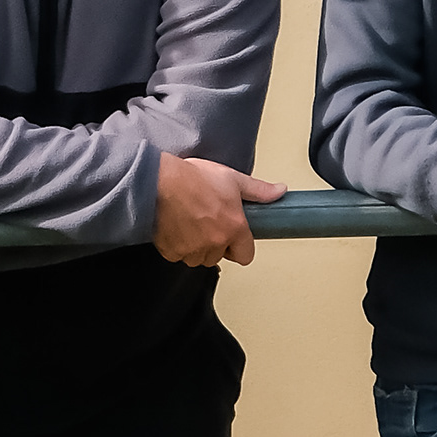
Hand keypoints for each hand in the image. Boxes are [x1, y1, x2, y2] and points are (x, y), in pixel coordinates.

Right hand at [153, 154, 287, 268]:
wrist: (157, 181)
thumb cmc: (191, 178)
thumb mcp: (231, 178)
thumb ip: (257, 190)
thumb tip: (278, 191)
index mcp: (234, 227)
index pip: (246, 255)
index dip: (240, 246)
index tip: (233, 238)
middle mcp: (216, 242)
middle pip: (220, 255)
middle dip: (215, 243)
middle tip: (206, 221)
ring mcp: (193, 249)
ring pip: (199, 258)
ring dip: (196, 247)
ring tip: (189, 222)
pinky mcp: (173, 252)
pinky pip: (178, 256)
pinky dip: (177, 246)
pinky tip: (175, 227)